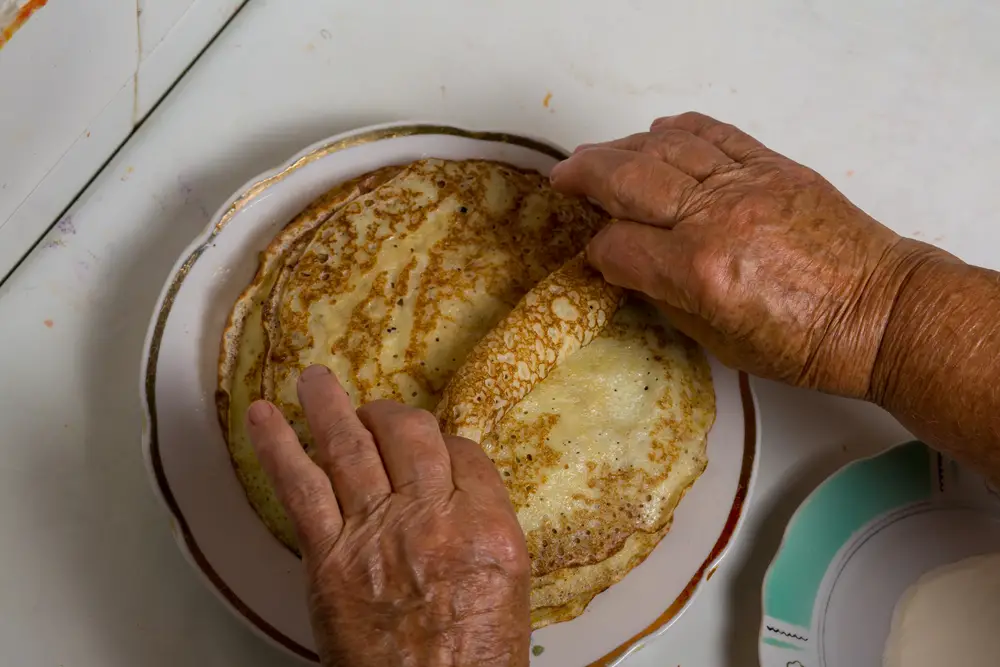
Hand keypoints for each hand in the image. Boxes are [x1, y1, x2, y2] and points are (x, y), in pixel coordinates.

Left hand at [246, 365, 529, 666]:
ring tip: (315, 380)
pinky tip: (264, 416)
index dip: (444, 442)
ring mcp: (375, 530)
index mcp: (485, 526)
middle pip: (409, 435)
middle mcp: (431, 516)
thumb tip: (457, 498)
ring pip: (351, 444)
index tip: (431, 445)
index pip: (463, 453)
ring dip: (329, 404)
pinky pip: (299, 484)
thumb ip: (481, 532)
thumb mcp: (507, 589)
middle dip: (391, 415)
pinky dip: (277, 445)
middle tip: (377, 413)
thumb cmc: (472, 661)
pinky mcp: (327, 555)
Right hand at [550, 112, 944, 397]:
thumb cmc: (806, 344)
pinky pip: (714, 134)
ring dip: (621, 149)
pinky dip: (679, 130)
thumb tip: (630, 268)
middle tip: (562, 177)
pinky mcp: (774, 167)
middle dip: (586, 176)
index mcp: (698, 272)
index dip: (597, 253)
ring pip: (665, 150)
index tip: (597, 259)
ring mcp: (746, 185)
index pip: (618, 246)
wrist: (881, 313)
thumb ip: (666, 297)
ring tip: (596, 155)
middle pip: (628, 181)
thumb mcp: (720, 342)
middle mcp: (715, 219)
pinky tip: (655, 134)